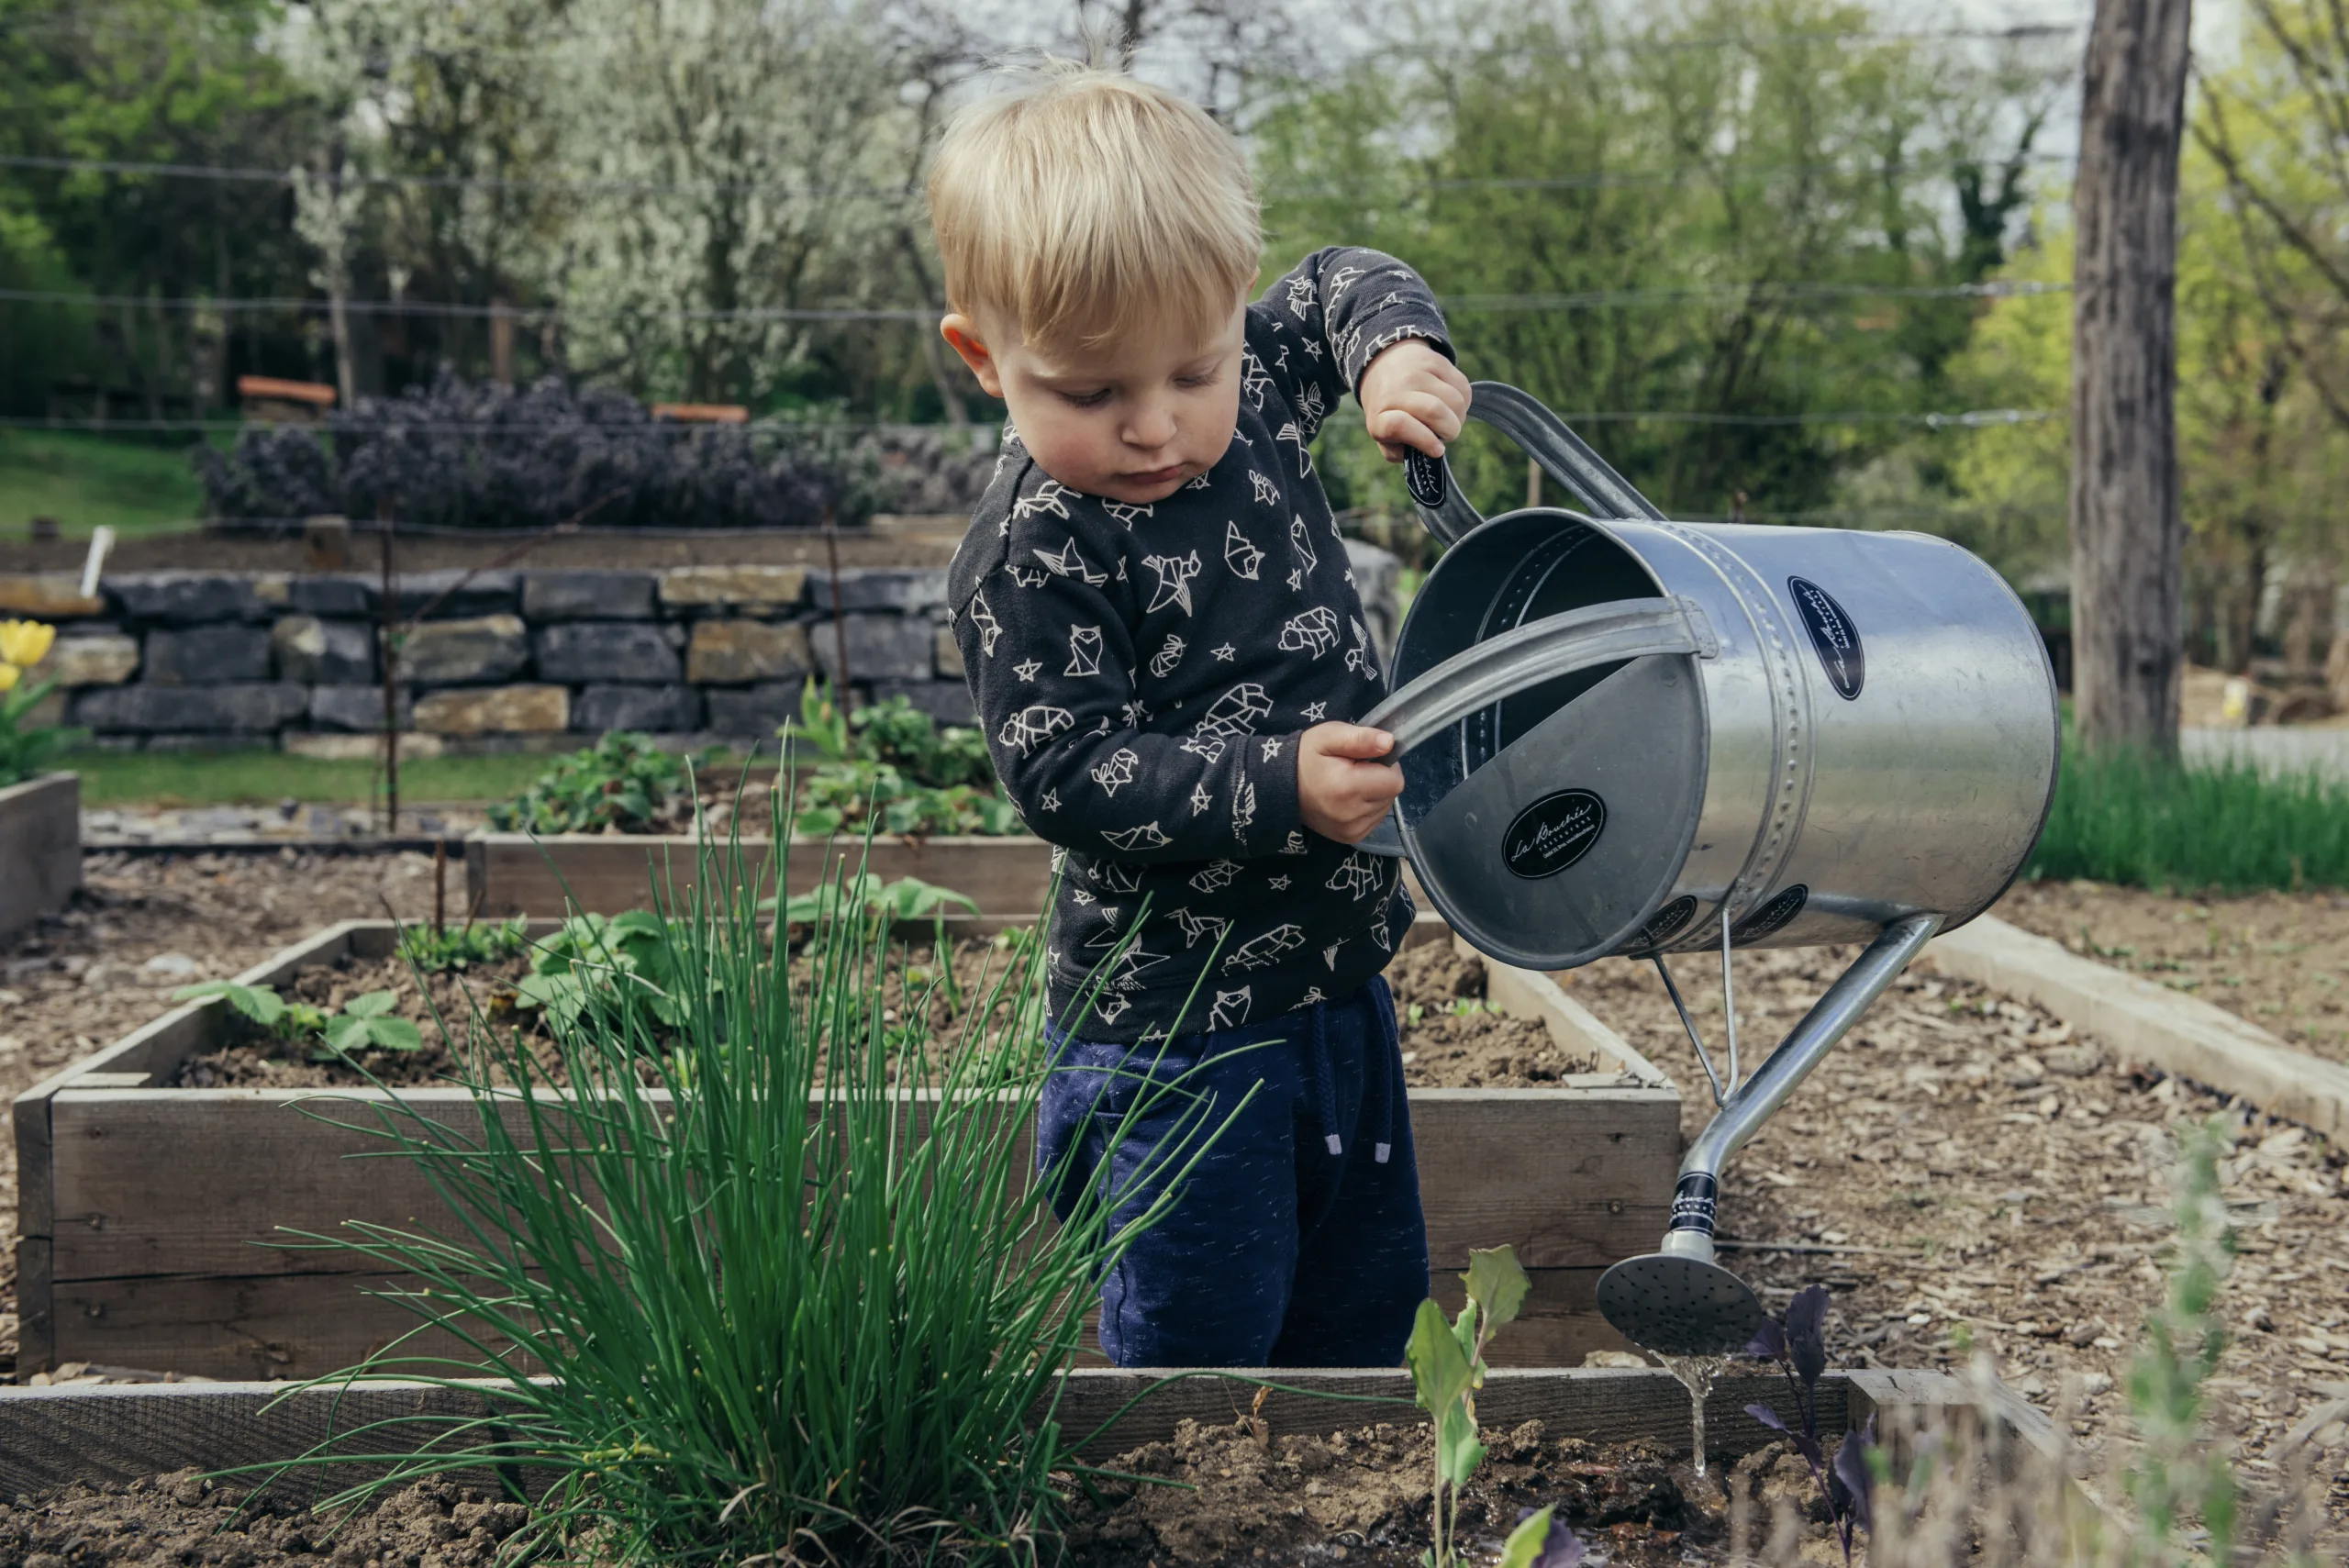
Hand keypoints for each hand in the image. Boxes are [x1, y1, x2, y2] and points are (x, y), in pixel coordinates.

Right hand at [1297, 722, 1404, 843]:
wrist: (1279, 787)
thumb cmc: (1305, 757)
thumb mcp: (1329, 737)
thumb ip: (1361, 738)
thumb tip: (1390, 743)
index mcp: (1349, 787)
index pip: (1395, 781)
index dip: (1386, 765)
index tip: (1366, 759)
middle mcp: (1352, 814)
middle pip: (1391, 795)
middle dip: (1379, 779)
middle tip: (1354, 771)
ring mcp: (1352, 830)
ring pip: (1385, 807)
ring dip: (1375, 795)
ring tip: (1350, 785)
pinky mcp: (1351, 838)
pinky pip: (1375, 820)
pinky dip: (1368, 808)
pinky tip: (1349, 800)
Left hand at [1359, 340, 1470, 461]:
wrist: (1385, 366)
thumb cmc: (1388, 411)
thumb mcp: (1384, 436)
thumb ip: (1399, 451)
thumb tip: (1429, 452)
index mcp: (1379, 415)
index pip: (1399, 425)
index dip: (1424, 440)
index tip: (1438, 449)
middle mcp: (1395, 389)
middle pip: (1435, 411)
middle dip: (1450, 431)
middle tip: (1446, 434)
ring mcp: (1416, 372)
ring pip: (1455, 400)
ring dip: (1459, 416)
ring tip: (1448, 419)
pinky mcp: (1435, 360)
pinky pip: (1463, 387)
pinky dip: (1464, 401)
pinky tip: (1451, 403)